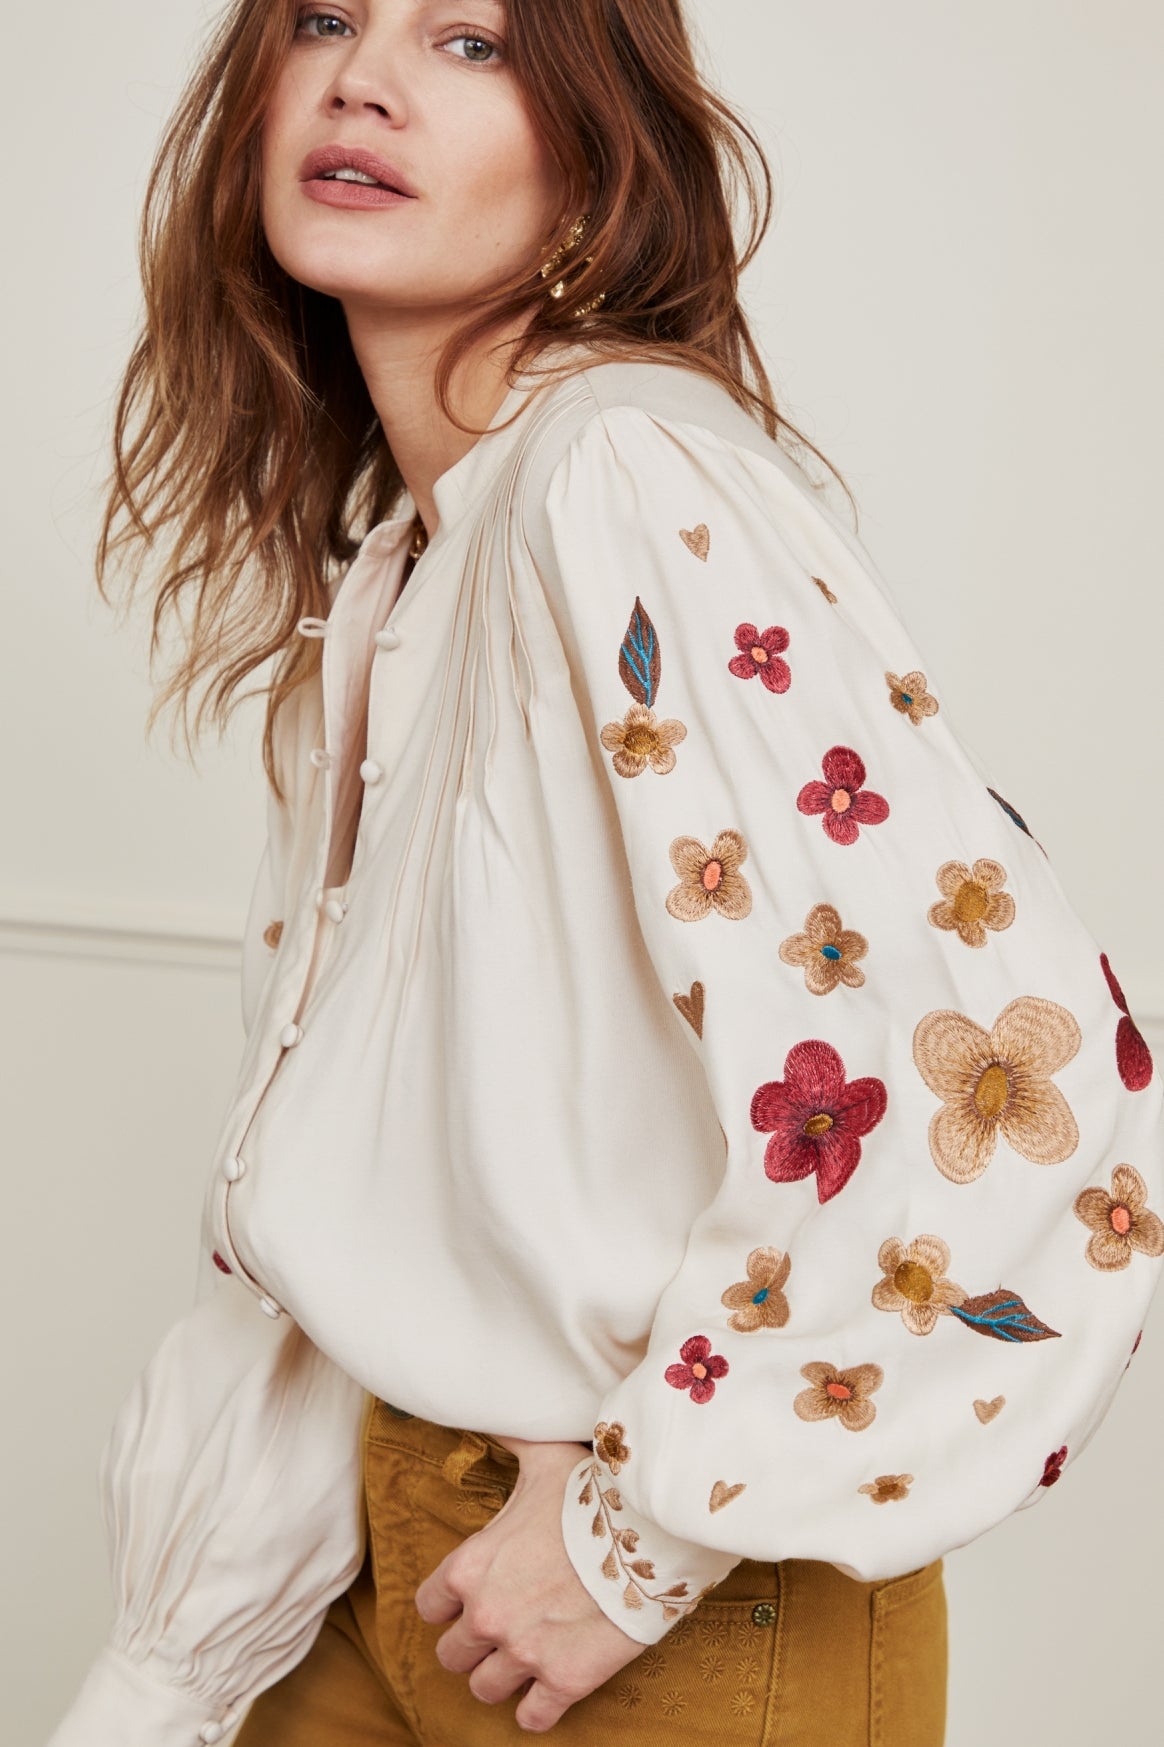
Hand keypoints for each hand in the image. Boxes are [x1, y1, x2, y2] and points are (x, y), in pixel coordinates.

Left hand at [414, 1437, 645, 1731]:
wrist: (651, 1529)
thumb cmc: (592, 1490)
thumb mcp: (543, 1455)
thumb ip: (508, 1437)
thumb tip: (487, 1407)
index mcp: (470, 1566)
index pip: (429, 1606)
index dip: (447, 1603)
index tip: (469, 1598)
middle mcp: (487, 1615)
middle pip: (451, 1655)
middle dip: (472, 1644)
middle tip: (501, 1628)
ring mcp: (524, 1652)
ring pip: (484, 1689)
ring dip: (502, 1676)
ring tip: (524, 1656)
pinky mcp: (564, 1681)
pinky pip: (531, 1719)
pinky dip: (537, 1710)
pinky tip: (549, 1689)